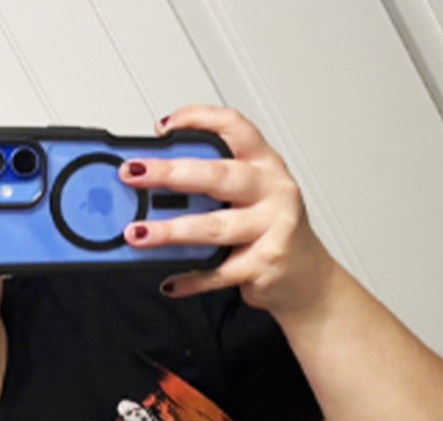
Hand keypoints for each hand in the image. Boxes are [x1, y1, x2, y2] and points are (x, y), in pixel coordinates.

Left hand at [119, 106, 337, 316]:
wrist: (309, 277)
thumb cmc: (272, 231)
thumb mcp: (251, 196)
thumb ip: (212, 183)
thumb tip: (152, 182)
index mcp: (266, 165)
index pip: (235, 128)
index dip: (198, 120)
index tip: (163, 127)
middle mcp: (272, 191)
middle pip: (218, 176)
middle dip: (170, 173)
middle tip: (134, 174)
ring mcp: (272, 227)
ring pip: (214, 227)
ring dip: (171, 230)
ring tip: (139, 233)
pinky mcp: (266, 263)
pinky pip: (219, 271)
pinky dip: (191, 277)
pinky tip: (171, 279)